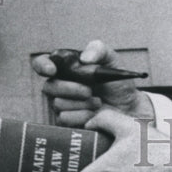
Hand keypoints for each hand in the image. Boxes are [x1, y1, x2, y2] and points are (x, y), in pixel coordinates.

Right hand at [33, 39, 153, 127]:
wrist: (128, 107)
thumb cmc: (117, 83)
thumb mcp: (112, 60)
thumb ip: (99, 50)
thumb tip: (84, 58)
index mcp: (67, 67)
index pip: (43, 63)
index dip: (42, 65)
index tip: (51, 70)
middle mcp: (61, 85)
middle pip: (49, 86)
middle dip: (70, 88)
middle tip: (89, 90)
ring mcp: (63, 104)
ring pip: (57, 104)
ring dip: (81, 103)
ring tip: (98, 101)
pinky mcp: (67, 121)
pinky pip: (64, 118)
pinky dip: (82, 115)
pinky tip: (94, 114)